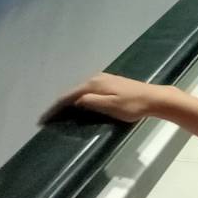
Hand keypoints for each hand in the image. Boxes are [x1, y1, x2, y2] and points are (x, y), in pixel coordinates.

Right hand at [42, 73, 163, 125]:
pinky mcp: (109, 83)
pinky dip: (79, 99)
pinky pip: (88, 91)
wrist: (153, 98)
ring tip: (59, 115)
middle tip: (48, 119)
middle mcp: (96, 78)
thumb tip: (74, 101)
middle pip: (72, 92)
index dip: (55, 107)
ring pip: (80, 91)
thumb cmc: (132, 105)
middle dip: (59, 105)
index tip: (43, 119)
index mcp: (94, 84)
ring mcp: (103, 79)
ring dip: (69, 102)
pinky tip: (78, 107)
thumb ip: (92, 102)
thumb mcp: (111, 106)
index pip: (69, 96)